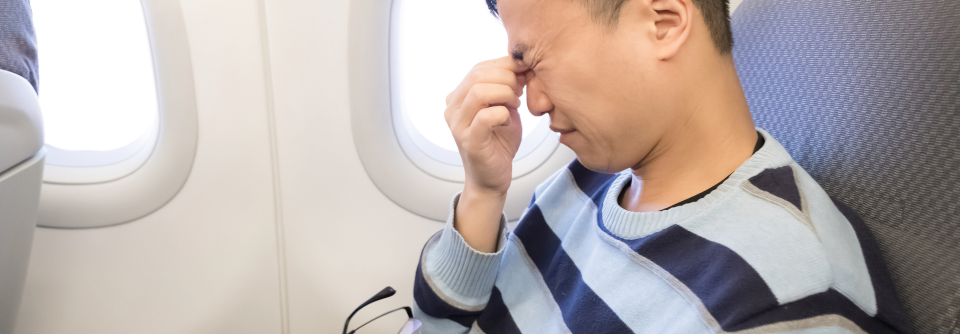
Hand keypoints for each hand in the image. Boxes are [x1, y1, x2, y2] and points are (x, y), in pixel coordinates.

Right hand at [444, 56, 527, 251]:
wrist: (492, 178)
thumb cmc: (499, 142)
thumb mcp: (505, 107)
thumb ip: (508, 87)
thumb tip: (522, 64)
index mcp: (459, 96)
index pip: (479, 67)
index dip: (505, 66)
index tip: (523, 74)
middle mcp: (452, 108)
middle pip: (477, 75)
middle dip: (507, 78)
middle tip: (521, 91)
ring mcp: (458, 125)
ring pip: (479, 92)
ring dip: (505, 94)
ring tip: (515, 104)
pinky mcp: (468, 141)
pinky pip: (484, 117)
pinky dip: (502, 113)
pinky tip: (508, 119)